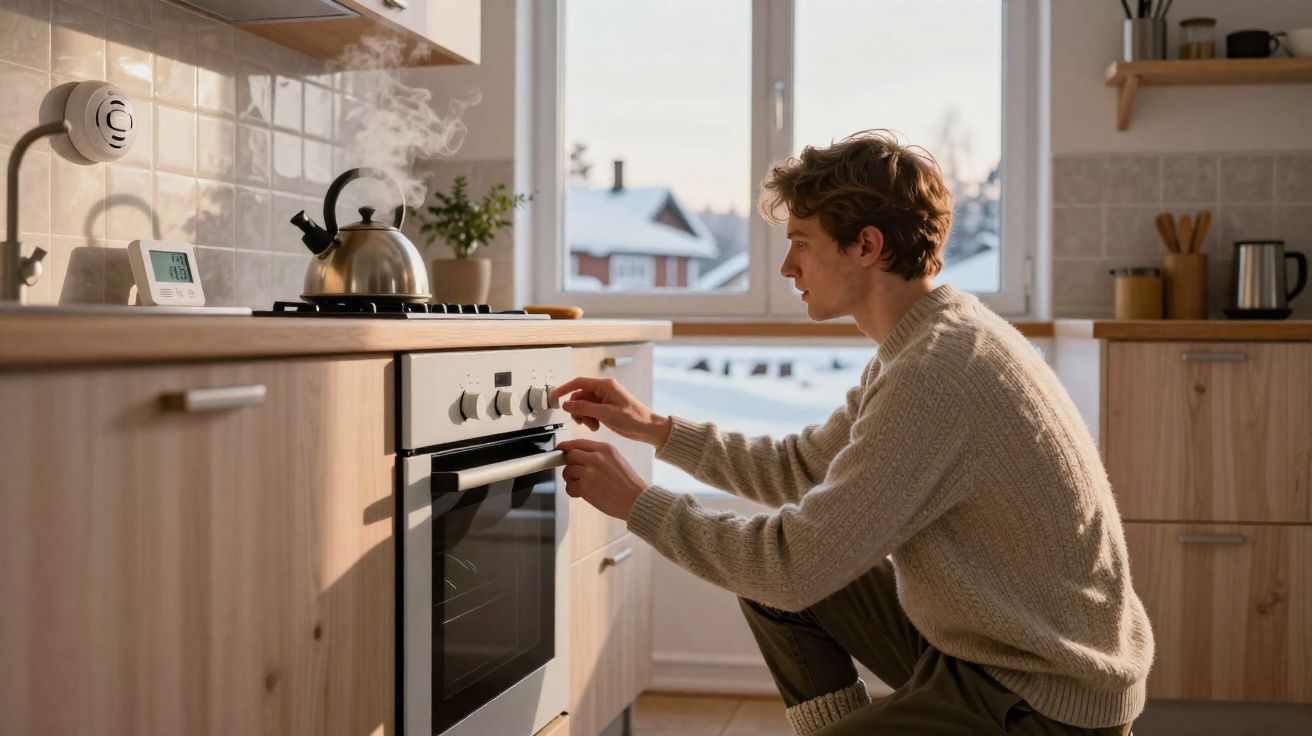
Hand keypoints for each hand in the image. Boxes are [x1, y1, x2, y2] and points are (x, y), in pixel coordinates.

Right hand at [551, 376, 672, 447]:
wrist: (646, 428)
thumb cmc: (634, 418)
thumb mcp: (606, 413)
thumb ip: (584, 408)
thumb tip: (567, 405)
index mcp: (605, 386)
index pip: (579, 383)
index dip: (565, 388)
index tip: (556, 396)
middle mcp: (604, 391)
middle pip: (580, 397)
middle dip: (578, 410)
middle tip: (582, 421)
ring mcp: (604, 400)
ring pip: (584, 406)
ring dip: (584, 417)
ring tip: (593, 426)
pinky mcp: (605, 409)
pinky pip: (590, 412)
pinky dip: (590, 420)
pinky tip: (597, 426)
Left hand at [558, 437, 647, 519]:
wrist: (635, 499)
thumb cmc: (628, 483)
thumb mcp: (616, 459)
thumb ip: (597, 454)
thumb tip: (577, 455)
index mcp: (604, 448)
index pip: (578, 443)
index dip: (566, 447)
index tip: (561, 449)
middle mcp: (595, 458)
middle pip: (569, 456)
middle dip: (570, 465)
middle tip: (576, 472)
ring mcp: (589, 472)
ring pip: (567, 472)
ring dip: (572, 479)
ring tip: (585, 485)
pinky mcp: (585, 487)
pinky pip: (569, 487)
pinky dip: (573, 491)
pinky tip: (583, 493)